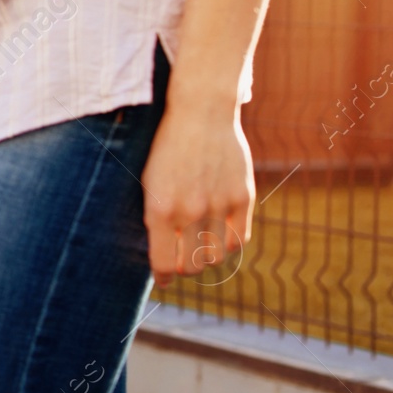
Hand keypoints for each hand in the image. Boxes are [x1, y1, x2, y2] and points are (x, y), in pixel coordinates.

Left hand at [139, 99, 253, 287]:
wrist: (200, 113)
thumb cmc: (166, 149)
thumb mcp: (149, 183)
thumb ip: (156, 218)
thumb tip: (160, 256)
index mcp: (159, 209)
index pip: (165, 264)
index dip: (164, 277)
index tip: (163, 280)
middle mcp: (190, 211)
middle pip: (191, 265)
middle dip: (184, 268)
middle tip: (181, 262)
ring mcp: (219, 205)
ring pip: (217, 257)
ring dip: (207, 259)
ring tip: (200, 249)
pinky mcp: (243, 197)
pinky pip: (239, 239)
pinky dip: (230, 245)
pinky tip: (220, 237)